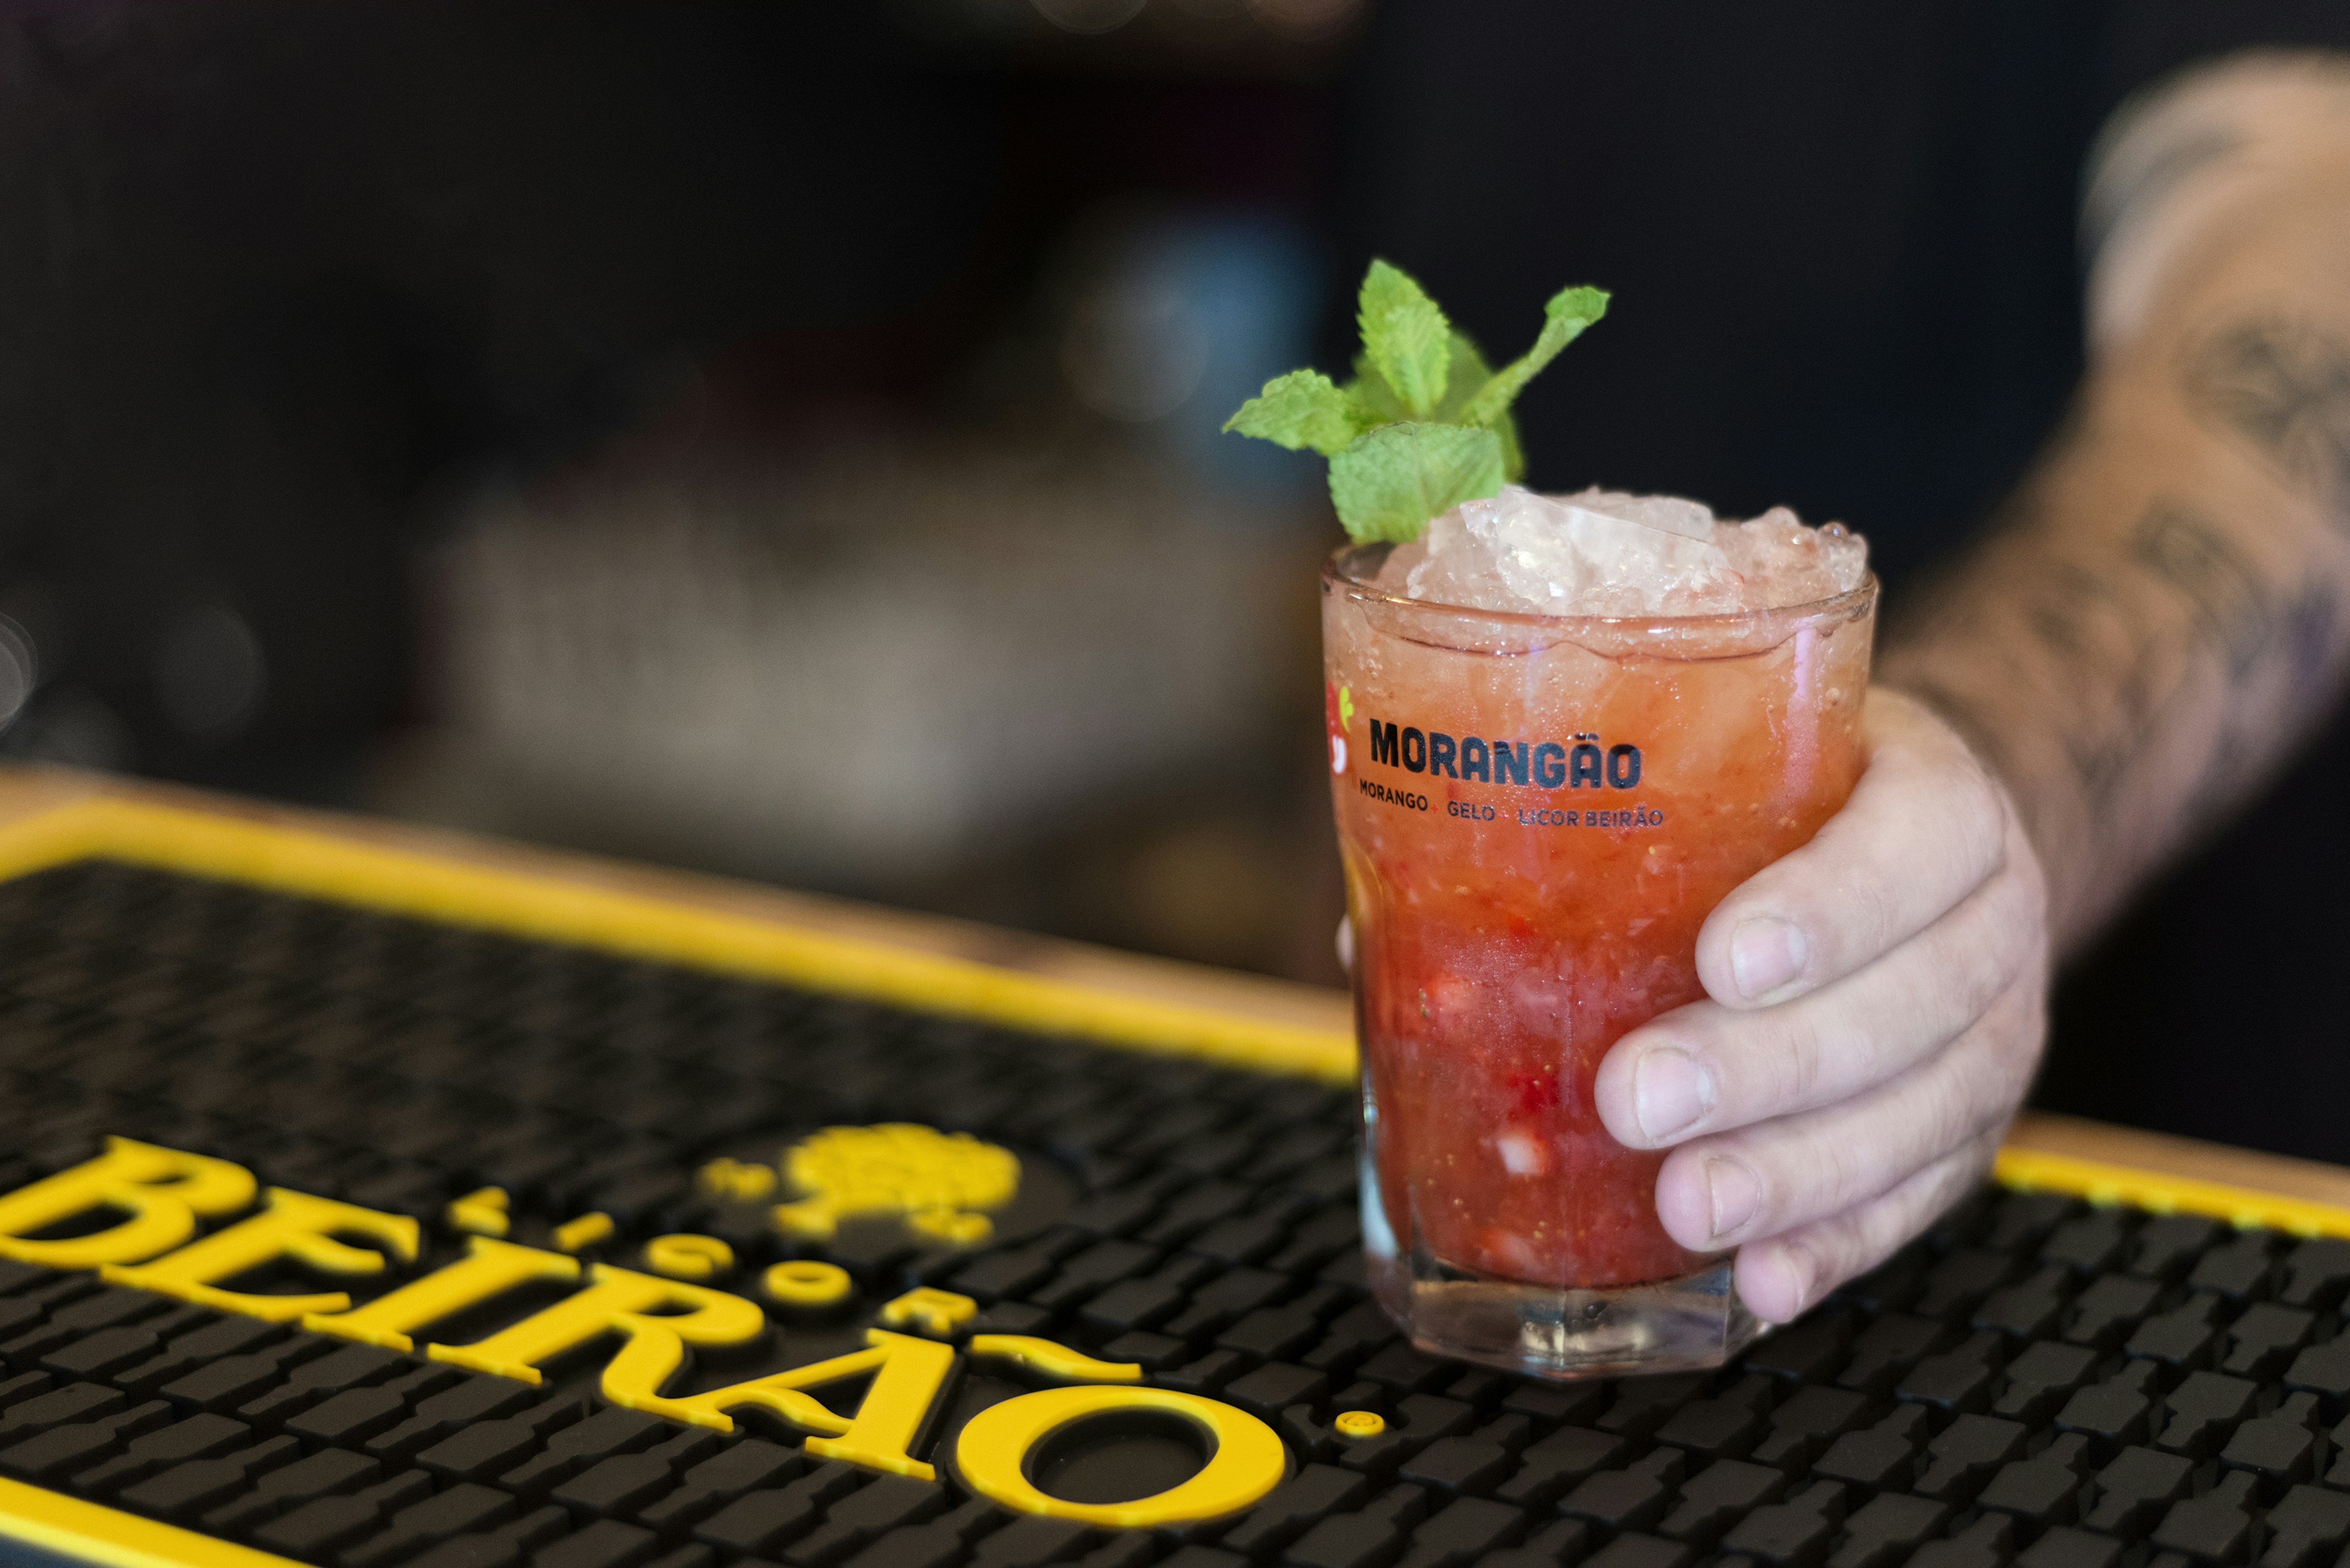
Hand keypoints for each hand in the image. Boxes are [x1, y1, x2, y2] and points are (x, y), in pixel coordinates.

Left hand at [1592, 688, 2049, 1322]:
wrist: (1931, 847)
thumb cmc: (1802, 799)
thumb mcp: (1743, 758)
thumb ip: (1619, 814)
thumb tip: (1391, 913)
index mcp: (1940, 804)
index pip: (1913, 845)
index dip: (1828, 909)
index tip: (1723, 959)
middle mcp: (1989, 921)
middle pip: (1909, 1004)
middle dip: (1769, 1065)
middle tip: (1643, 1097)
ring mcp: (1993, 1037)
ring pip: (1922, 1115)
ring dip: (1796, 1173)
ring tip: (1688, 1204)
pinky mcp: (1969, 1133)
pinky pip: (1915, 1200)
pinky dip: (1836, 1245)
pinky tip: (1761, 1277)